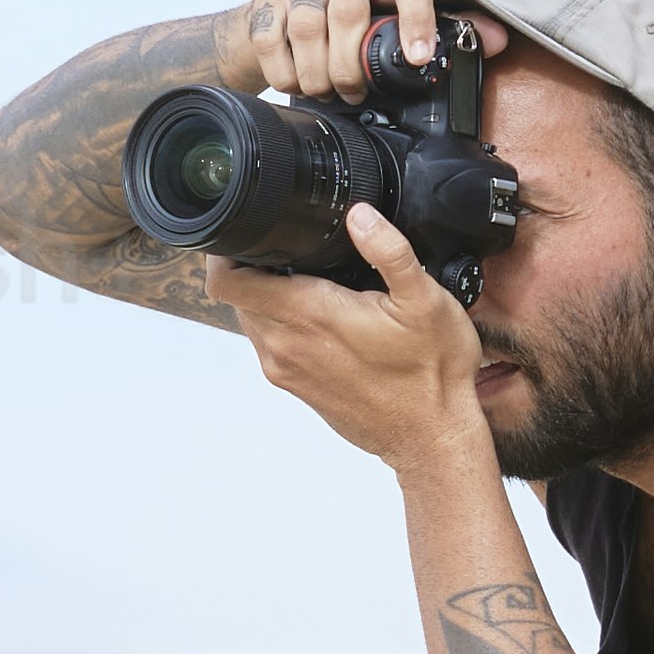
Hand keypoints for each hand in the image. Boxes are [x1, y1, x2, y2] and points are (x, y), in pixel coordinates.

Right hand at [222, 0, 447, 96]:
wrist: (289, 7)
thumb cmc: (358, 16)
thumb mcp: (404, 18)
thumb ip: (449, 28)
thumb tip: (495, 39)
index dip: (418, 19)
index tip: (419, 57)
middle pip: (349, 10)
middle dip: (351, 65)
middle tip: (355, 93)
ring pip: (308, 26)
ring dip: (317, 72)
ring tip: (326, 92)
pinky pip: (271, 37)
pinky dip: (285, 71)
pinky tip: (296, 83)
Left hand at [235, 193, 492, 477]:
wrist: (430, 438)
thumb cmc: (430, 374)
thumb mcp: (425, 301)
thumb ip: (389, 252)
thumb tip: (361, 215)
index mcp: (308, 314)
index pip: (227, 282)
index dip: (224, 252)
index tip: (245, 234)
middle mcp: (285, 344)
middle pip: (238, 297)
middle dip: (253, 269)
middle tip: (290, 251)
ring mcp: (287, 370)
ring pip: (253, 321)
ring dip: (269, 299)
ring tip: (310, 282)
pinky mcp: (296, 388)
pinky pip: (272, 346)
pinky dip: (284, 326)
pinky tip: (324, 318)